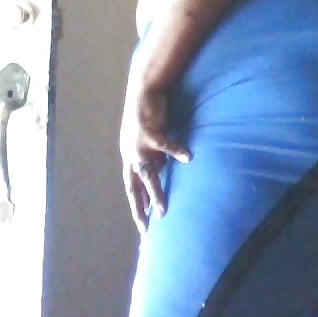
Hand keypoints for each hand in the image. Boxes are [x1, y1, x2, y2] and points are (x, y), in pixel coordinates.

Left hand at [120, 82, 190, 233]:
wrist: (143, 90)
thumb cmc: (148, 114)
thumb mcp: (149, 140)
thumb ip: (154, 156)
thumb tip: (161, 171)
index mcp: (130, 157)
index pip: (131, 187)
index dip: (137, 206)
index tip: (143, 226)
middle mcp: (131, 154)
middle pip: (134, 186)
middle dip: (140, 207)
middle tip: (147, 227)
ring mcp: (138, 144)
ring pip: (146, 173)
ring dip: (154, 191)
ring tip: (162, 208)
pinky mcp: (149, 131)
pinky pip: (164, 145)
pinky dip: (176, 152)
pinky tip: (187, 158)